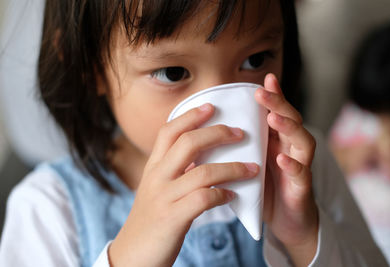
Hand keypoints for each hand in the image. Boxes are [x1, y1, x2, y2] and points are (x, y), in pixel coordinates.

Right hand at [109, 103, 258, 266]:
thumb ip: (173, 170)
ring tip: (252, 168)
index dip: (190, 115)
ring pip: (203, 171)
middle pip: (187, 143)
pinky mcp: (173, 218)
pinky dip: (223, 194)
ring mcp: (164, 197)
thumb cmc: (151, 220)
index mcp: (153, 167)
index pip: (169, 131)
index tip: (211, 106)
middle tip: (240, 132)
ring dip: (233, 168)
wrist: (132, 256)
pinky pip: (205, 199)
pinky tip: (233, 196)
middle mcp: (156, 177)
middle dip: (217, 133)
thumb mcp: (156, 189)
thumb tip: (202, 155)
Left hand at [255, 74, 317, 266]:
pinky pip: (301, 175)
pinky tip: (282, 159)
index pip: (276, 113)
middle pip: (291, 120)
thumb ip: (237, 148)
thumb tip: (205, 133)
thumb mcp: (249, 164)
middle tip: (263, 92)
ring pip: (302, 142)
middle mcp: (290, 149)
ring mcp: (299, 167)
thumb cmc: (265, 190)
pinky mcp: (301, 189)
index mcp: (276, 141)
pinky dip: (293, 166)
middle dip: (278, 104)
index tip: (263, 79)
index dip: (273, 96)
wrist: (286, 223)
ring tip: (273, 118)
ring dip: (289, 128)